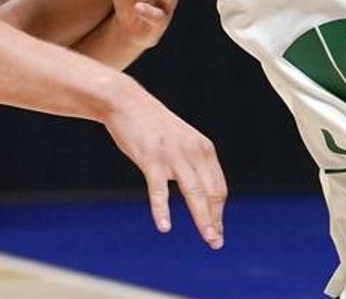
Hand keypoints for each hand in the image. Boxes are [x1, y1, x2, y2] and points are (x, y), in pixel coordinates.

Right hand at [103, 81, 225, 248]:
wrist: (126, 102)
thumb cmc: (152, 125)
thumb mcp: (181, 140)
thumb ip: (192, 162)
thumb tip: (200, 191)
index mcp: (203, 148)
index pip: (219, 187)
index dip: (219, 212)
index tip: (217, 229)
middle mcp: (193, 151)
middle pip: (212, 193)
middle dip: (215, 220)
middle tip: (215, 242)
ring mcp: (173, 155)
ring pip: (194, 193)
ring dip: (202, 219)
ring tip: (208, 237)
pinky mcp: (151, 158)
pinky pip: (159, 190)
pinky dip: (161, 209)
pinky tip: (164, 226)